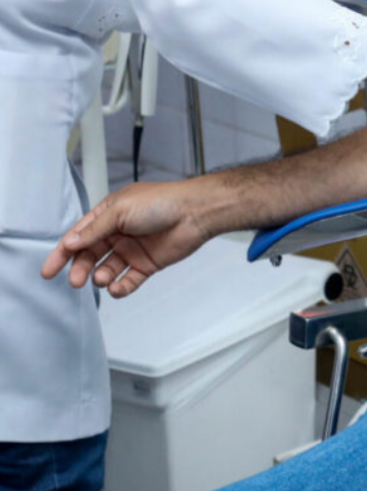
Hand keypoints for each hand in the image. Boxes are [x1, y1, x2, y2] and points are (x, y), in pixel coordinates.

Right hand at [40, 180, 212, 297]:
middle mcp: (119, 233)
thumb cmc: (161, 202)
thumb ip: (95, 229)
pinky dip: (120, 288)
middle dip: (80, 268)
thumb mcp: (120, 210)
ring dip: (101, 277)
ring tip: (104, 277)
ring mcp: (132, 249)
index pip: (80, 235)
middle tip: (76, 280)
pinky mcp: (147, 264)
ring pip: (107, 270)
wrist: (194, 213)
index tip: (48, 270)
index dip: (63, 252)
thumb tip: (70, 243)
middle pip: (90, 256)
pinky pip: (128, 281)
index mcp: (110, 215)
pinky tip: (117, 288)